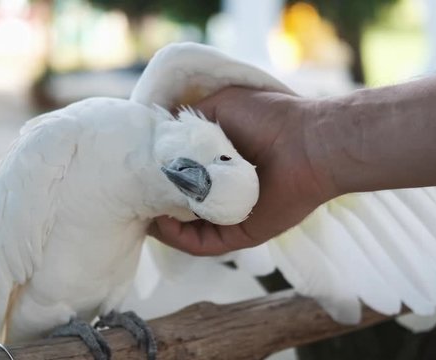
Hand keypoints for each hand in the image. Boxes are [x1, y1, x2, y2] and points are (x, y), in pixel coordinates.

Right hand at [149, 87, 338, 254]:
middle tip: (127, 195)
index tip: (130, 170)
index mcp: (215, 165)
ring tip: (139, 210)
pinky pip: (201, 243)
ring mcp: (228, 216)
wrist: (308, 140)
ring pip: (184, 229)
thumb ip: (184, 122)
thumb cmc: (266, 117)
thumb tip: (154, 132)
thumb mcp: (216, 108)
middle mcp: (220, 193)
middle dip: (152, 201)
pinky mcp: (239, 235)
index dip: (152, 175)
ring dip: (159, 223)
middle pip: (177, 206)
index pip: (176, 177)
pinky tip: (161, 224)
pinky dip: (177, 237)